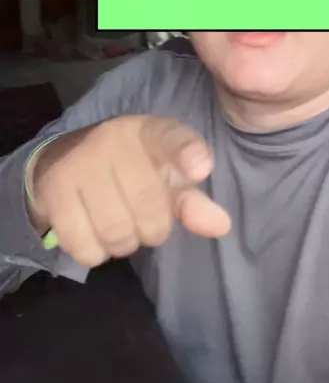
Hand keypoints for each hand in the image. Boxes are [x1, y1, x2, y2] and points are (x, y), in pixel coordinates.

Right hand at [28, 115, 230, 266]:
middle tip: (142, 219)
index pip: (171, 138)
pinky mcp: (53, 189)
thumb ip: (191, 201)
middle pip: (149, 208)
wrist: (63, 161)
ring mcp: (80, 162)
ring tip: (118, 225)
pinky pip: (86, 246)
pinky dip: (95, 252)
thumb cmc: (127, 170)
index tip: (201, 169)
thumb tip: (221, 225)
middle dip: (153, 229)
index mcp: (148, 131)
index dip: (188, 153)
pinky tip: (93, 232)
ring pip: (117, 232)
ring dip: (124, 243)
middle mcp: (113, 139)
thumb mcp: (163, 177)